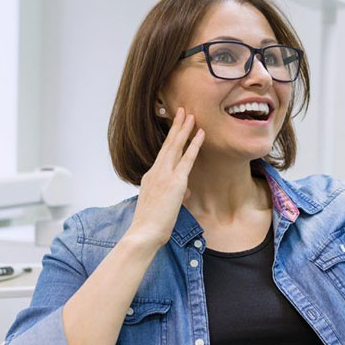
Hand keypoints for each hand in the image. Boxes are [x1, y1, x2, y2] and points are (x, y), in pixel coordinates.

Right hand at [127, 107, 204, 246]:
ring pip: (175, 146)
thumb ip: (175, 194)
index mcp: (151, 177)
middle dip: (176, 126)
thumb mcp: (163, 205)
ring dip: (184, 129)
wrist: (143, 234)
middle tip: (183, 111)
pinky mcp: (174, 182)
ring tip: (191, 115)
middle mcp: (155, 172)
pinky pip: (187, 159)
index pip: (163, 153)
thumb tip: (186, 191)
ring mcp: (164, 175)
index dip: (170, 138)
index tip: (176, 125)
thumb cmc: (151, 224)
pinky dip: (194, 145)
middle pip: (168, 144)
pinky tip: (201, 134)